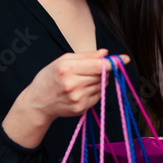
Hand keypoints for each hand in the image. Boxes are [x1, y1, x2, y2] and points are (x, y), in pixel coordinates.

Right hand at [1, 49, 128, 147]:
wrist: (37, 103)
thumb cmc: (49, 78)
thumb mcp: (62, 61)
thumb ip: (85, 56)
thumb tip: (105, 53)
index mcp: (67, 69)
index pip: (97, 65)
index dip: (113, 62)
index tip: (125, 59)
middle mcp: (73, 85)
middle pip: (102, 75)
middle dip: (103, 70)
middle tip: (91, 69)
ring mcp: (78, 98)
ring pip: (102, 85)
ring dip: (98, 81)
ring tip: (82, 80)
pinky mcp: (81, 108)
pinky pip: (98, 96)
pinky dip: (94, 91)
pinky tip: (81, 90)